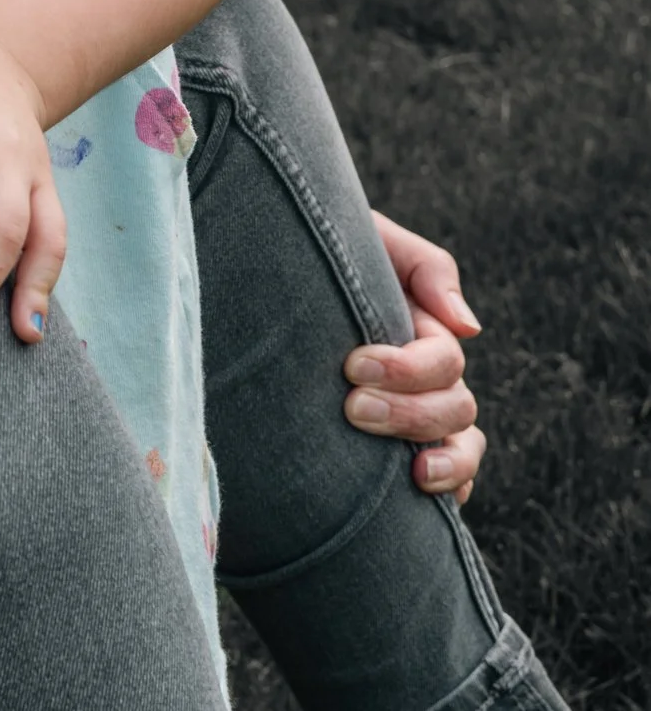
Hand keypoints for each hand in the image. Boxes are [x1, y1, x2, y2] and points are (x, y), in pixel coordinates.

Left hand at [345, 212, 486, 502]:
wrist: (265, 263)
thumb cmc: (319, 244)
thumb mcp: (369, 236)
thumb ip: (424, 267)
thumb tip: (468, 328)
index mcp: (422, 326)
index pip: (445, 361)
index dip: (408, 369)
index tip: (351, 365)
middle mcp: (426, 373)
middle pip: (455, 408)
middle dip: (410, 413)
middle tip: (353, 407)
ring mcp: (417, 409)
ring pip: (459, 445)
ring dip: (442, 461)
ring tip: (412, 473)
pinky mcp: (396, 441)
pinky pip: (449, 476)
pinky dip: (450, 488)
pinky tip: (421, 496)